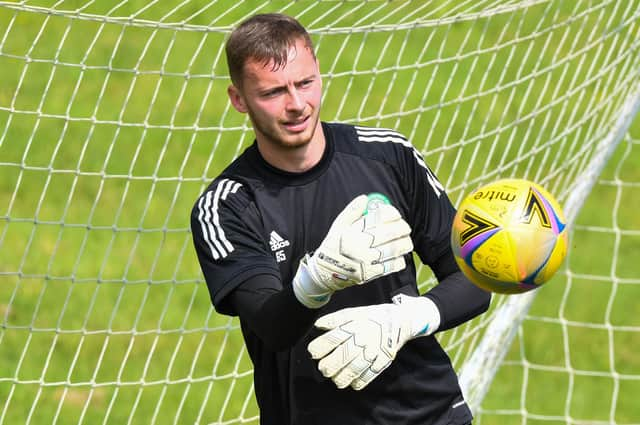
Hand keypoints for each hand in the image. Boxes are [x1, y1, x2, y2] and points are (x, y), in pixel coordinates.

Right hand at [292, 194, 412, 307]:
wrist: (325, 272)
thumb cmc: (333, 246)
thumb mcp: (338, 226)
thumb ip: (352, 211)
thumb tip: (364, 198)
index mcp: (353, 232)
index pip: (377, 218)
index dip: (391, 214)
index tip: (396, 214)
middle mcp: (361, 246)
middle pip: (389, 233)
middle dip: (402, 228)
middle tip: (405, 227)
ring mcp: (367, 261)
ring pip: (393, 250)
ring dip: (405, 244)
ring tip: (407, 241)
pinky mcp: (371, 274)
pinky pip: (390, 266)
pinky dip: (399, 261)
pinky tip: (400, 256)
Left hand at [307, 294, 439, 389]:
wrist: (401, 320)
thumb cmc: (373, 317)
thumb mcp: (354, 312)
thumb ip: (335, 319)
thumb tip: (317, 325)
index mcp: (355, 325)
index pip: (334, 338)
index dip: (320, 347)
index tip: (313, 352)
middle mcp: (364, 339)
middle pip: (343, 356)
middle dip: (329, 366)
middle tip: (323, 369)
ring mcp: (374, 351)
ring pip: (354, 369)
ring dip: (341, 377)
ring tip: (335, 379)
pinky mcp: (383, 361)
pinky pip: (369, 375)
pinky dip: (358, 382)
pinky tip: (352, 382)